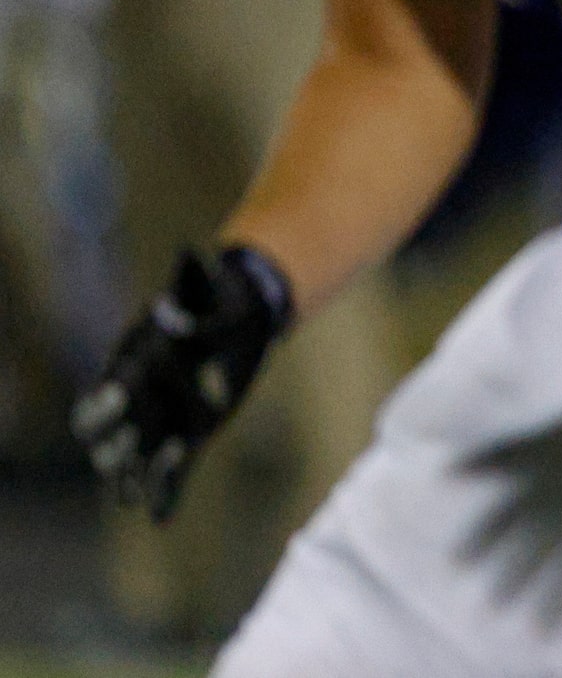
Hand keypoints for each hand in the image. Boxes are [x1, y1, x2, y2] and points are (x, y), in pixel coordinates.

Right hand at [74, 247, 291, 520]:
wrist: (243, 313)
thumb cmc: (221, 296)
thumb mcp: (213, 286)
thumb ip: (196, 280)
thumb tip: (186, 257)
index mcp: (133, 360)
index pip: (106, 389)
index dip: (108, 399)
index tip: (116, 403)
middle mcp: (138, 396)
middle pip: (110, 433)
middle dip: (115, 443)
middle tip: (124, 452)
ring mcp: (162, 420)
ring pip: (133, 458)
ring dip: (131, 475)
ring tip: (130, 495)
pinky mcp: (190, 437)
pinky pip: (171, 472)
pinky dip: (164, 493)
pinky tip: (157, 515)